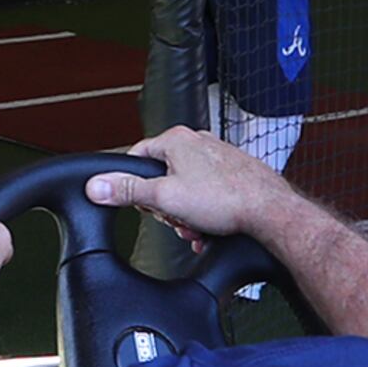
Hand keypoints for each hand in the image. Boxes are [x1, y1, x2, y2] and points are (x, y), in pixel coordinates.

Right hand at [79, 124, 295, 248]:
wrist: (270, 211)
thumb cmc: (226, 199)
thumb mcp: (164, 198)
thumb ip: (128, 191)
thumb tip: (97, 186)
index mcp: (176, 139)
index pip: (136, 157)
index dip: (134, 186)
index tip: (144, 205)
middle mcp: (197, 142)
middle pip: (162, 177)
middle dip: (167, 206)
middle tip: (177, 219)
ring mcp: (216, 156)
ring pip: (185, 189)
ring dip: (186, 214)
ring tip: (198, 226)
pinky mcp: (232, 172)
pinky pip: (206, 194)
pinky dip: (205, 212)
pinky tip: (211, 227)